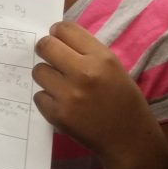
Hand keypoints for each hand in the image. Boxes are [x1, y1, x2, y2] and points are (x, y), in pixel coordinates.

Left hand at [32, 22, 158, 159]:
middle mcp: (84, 73)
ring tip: (60, 84)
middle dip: (45, 49)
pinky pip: (39, 96)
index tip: (57, 39)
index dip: (57, 32)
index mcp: (101, 58)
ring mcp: (68, 95)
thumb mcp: (113, 68)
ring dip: (46, 76)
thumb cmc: (123, 100)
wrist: (129, 139)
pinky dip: (47, 99)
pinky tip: (63, 104)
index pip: (65, 29)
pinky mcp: (57, 115)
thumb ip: (86, 51)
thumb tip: (55, 36)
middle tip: (51, 58)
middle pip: (45, 46)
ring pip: (38, 71)